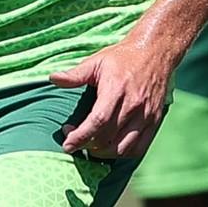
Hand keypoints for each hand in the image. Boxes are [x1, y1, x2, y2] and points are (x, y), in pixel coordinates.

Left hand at [49, 38, 172, 158]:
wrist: (154, 52)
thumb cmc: (122, 57)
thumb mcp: (97, 61)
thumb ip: (75, 74)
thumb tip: (53, 78)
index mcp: (116, 89)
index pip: (98, 121)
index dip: (80, 136)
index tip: (67, 143)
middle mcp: (133, 105)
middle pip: (107, 137)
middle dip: (86, 144)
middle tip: (73, 138)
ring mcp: (146, 116)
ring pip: (122, 148)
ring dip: (103, 153)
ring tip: (89, 145)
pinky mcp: (154, 122)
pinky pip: (139, 148)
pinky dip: (122, 153)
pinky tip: (110, 147)